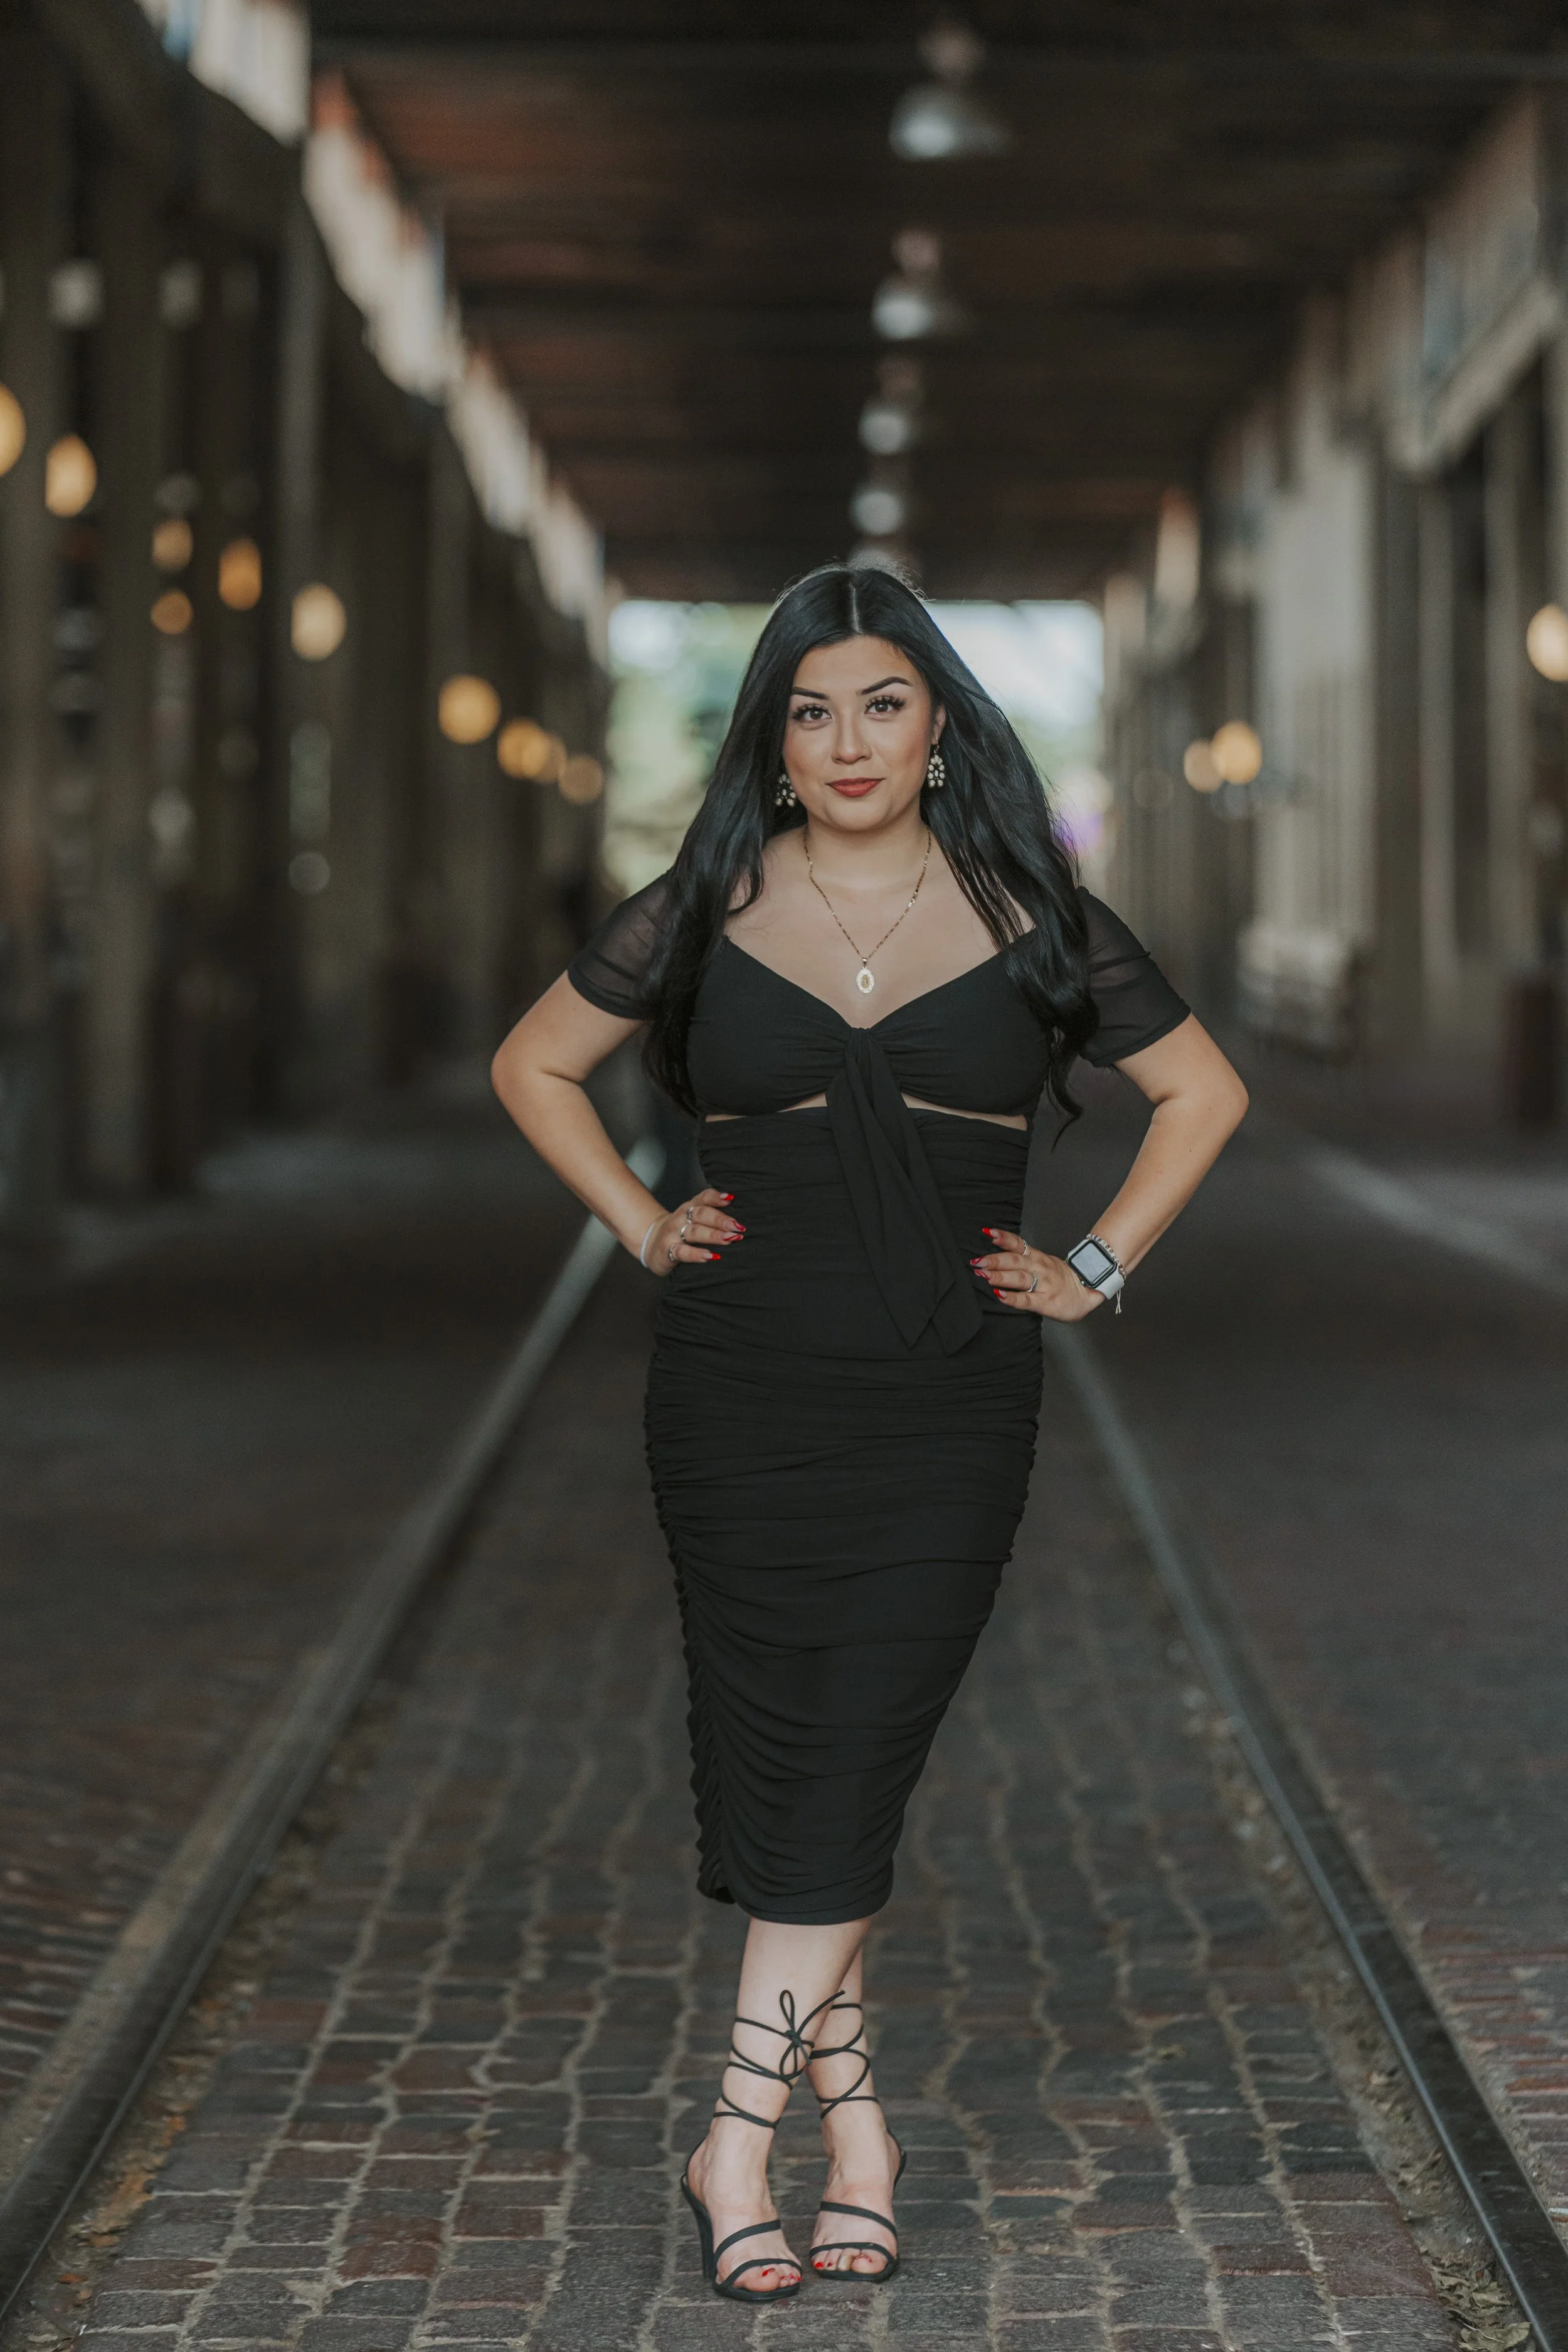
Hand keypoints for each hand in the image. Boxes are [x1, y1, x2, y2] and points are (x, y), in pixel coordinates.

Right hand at [643, 1188, 744, 1276]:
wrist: (649, 1243)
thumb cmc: (678, 1231)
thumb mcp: (690, 1218)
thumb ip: (710, 1215)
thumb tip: (737, 1217)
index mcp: (689, 1208)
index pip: (702, 1198)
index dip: (716, 1197)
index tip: (730, 1199)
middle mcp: (681, 1218)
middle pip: (701, 1214)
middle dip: (720, 1219)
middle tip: (737, 1227)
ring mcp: (673, 1235)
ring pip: (694, 1232)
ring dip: (712, 1235)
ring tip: (729, 1239)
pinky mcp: (667, 1252)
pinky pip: (682, 1252)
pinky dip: (696, 1254)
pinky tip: (709, 1256)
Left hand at [971, 1227, 1102, 1320]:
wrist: (1087, 1292)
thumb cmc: (1062, 1279)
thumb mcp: (1045, 1262)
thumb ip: (1025, 1258)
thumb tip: (999, 1251)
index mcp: (1038, 1258)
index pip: (1019, 1244)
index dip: (1003, 1238)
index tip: (988, 1232)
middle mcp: (1039, 1268)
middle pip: (1015, 1261)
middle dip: (994, 1260)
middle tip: (977, 1261)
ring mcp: (1043, 1285)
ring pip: (1019, 1278)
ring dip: (999, 1276)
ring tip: (984, 1274)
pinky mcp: (1045, 1302)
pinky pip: (1026, 1300)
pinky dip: (1012, 1298)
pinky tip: (1000, 1296)